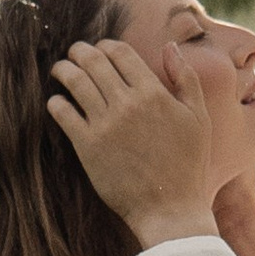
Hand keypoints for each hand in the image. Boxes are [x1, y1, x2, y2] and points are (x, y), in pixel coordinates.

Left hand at [47, 38, 220, 244]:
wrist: (171, 210)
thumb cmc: (188, 165)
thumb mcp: (198, 118)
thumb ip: (186, 79)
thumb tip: (170, 47)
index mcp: (154, 93)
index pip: (120, 52)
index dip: (106, 45)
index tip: (100, 49)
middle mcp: (127, 104)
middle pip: (93, 61)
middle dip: (79, 51)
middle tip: (74, 53)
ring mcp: (105, 124)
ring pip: (74, 81)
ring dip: (63, 69)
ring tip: (60, 70)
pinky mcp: (87, 146)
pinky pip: (62, 113)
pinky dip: (55, 102)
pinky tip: (56, 102)